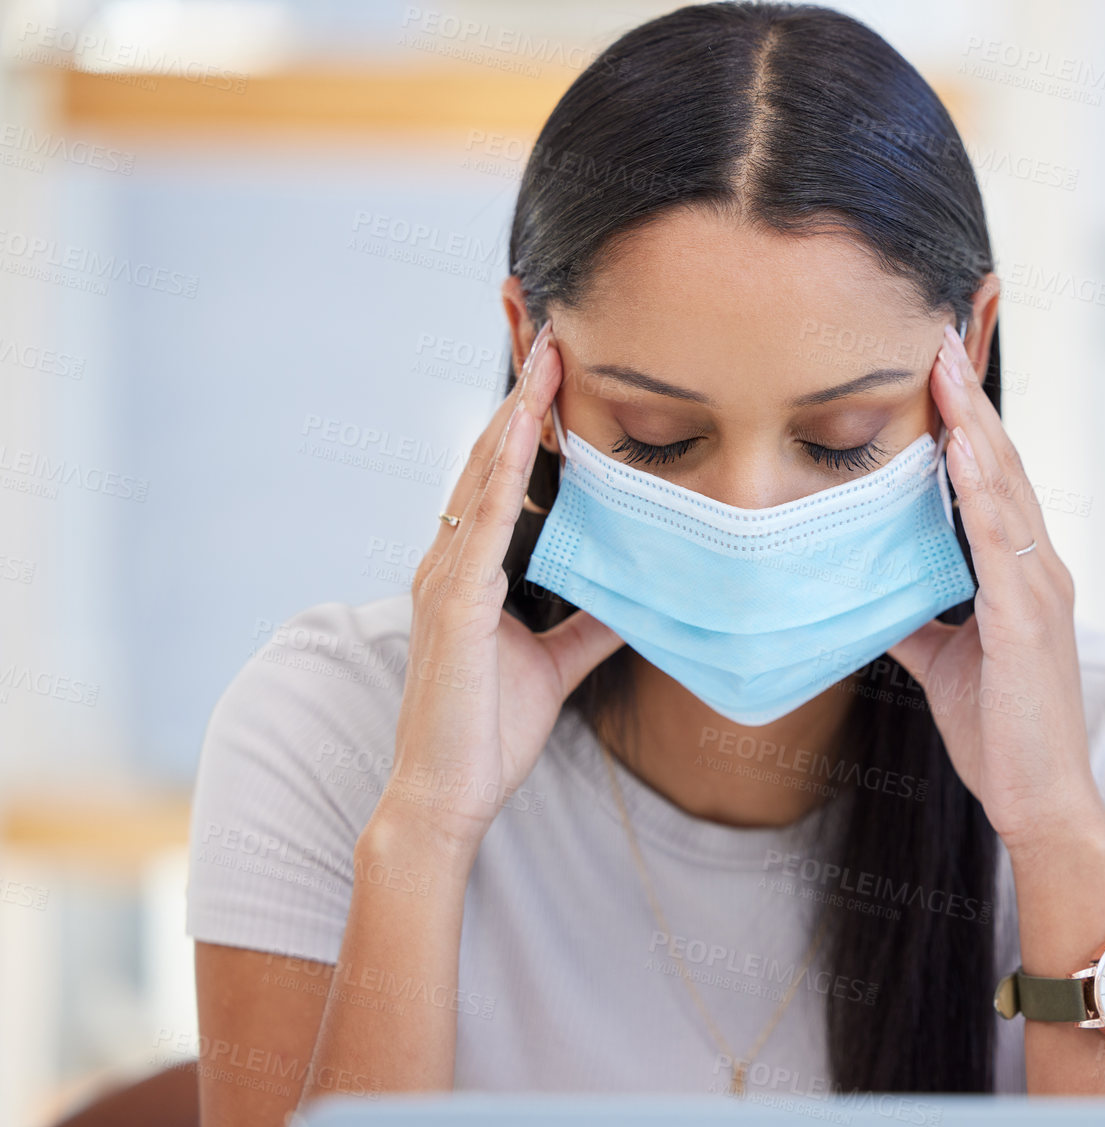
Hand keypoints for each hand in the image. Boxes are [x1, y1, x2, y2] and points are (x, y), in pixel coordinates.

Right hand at [384, 322, 622, 848]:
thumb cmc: (486, 732)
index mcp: (472, 570)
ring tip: (547, 350)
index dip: (527, 418)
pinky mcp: (457, 603)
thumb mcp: (556, 664)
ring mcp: (448, 577)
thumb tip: (630, 595)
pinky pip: (485, 520)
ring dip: (518, 409)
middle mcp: (451, 560)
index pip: (502, 475)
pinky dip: (506, 467)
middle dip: (520, 391)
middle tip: (549, 325)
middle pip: (489, 454)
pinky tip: (526, 425)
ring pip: (485, 471)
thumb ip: (587, 625)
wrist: (446, 796)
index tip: (557, 364)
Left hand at [888, 323, 1104, 854]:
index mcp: (1020, 573)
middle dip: (969, 398)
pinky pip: (1003, 541)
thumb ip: (914, 616)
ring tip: (945, 365)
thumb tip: (867, 589)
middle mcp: (1039, 568)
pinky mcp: (1030, 622)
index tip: (936, 362)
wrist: (1043, 803)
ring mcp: (1040, 591)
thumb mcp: (942, 661)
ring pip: (1007, 487)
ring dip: (974, 424)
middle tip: (939, 334)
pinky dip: (983, 491)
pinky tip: (960, 451)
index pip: (993, 478)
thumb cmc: (1001, 733)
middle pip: (1003, 464)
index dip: (966, 419)